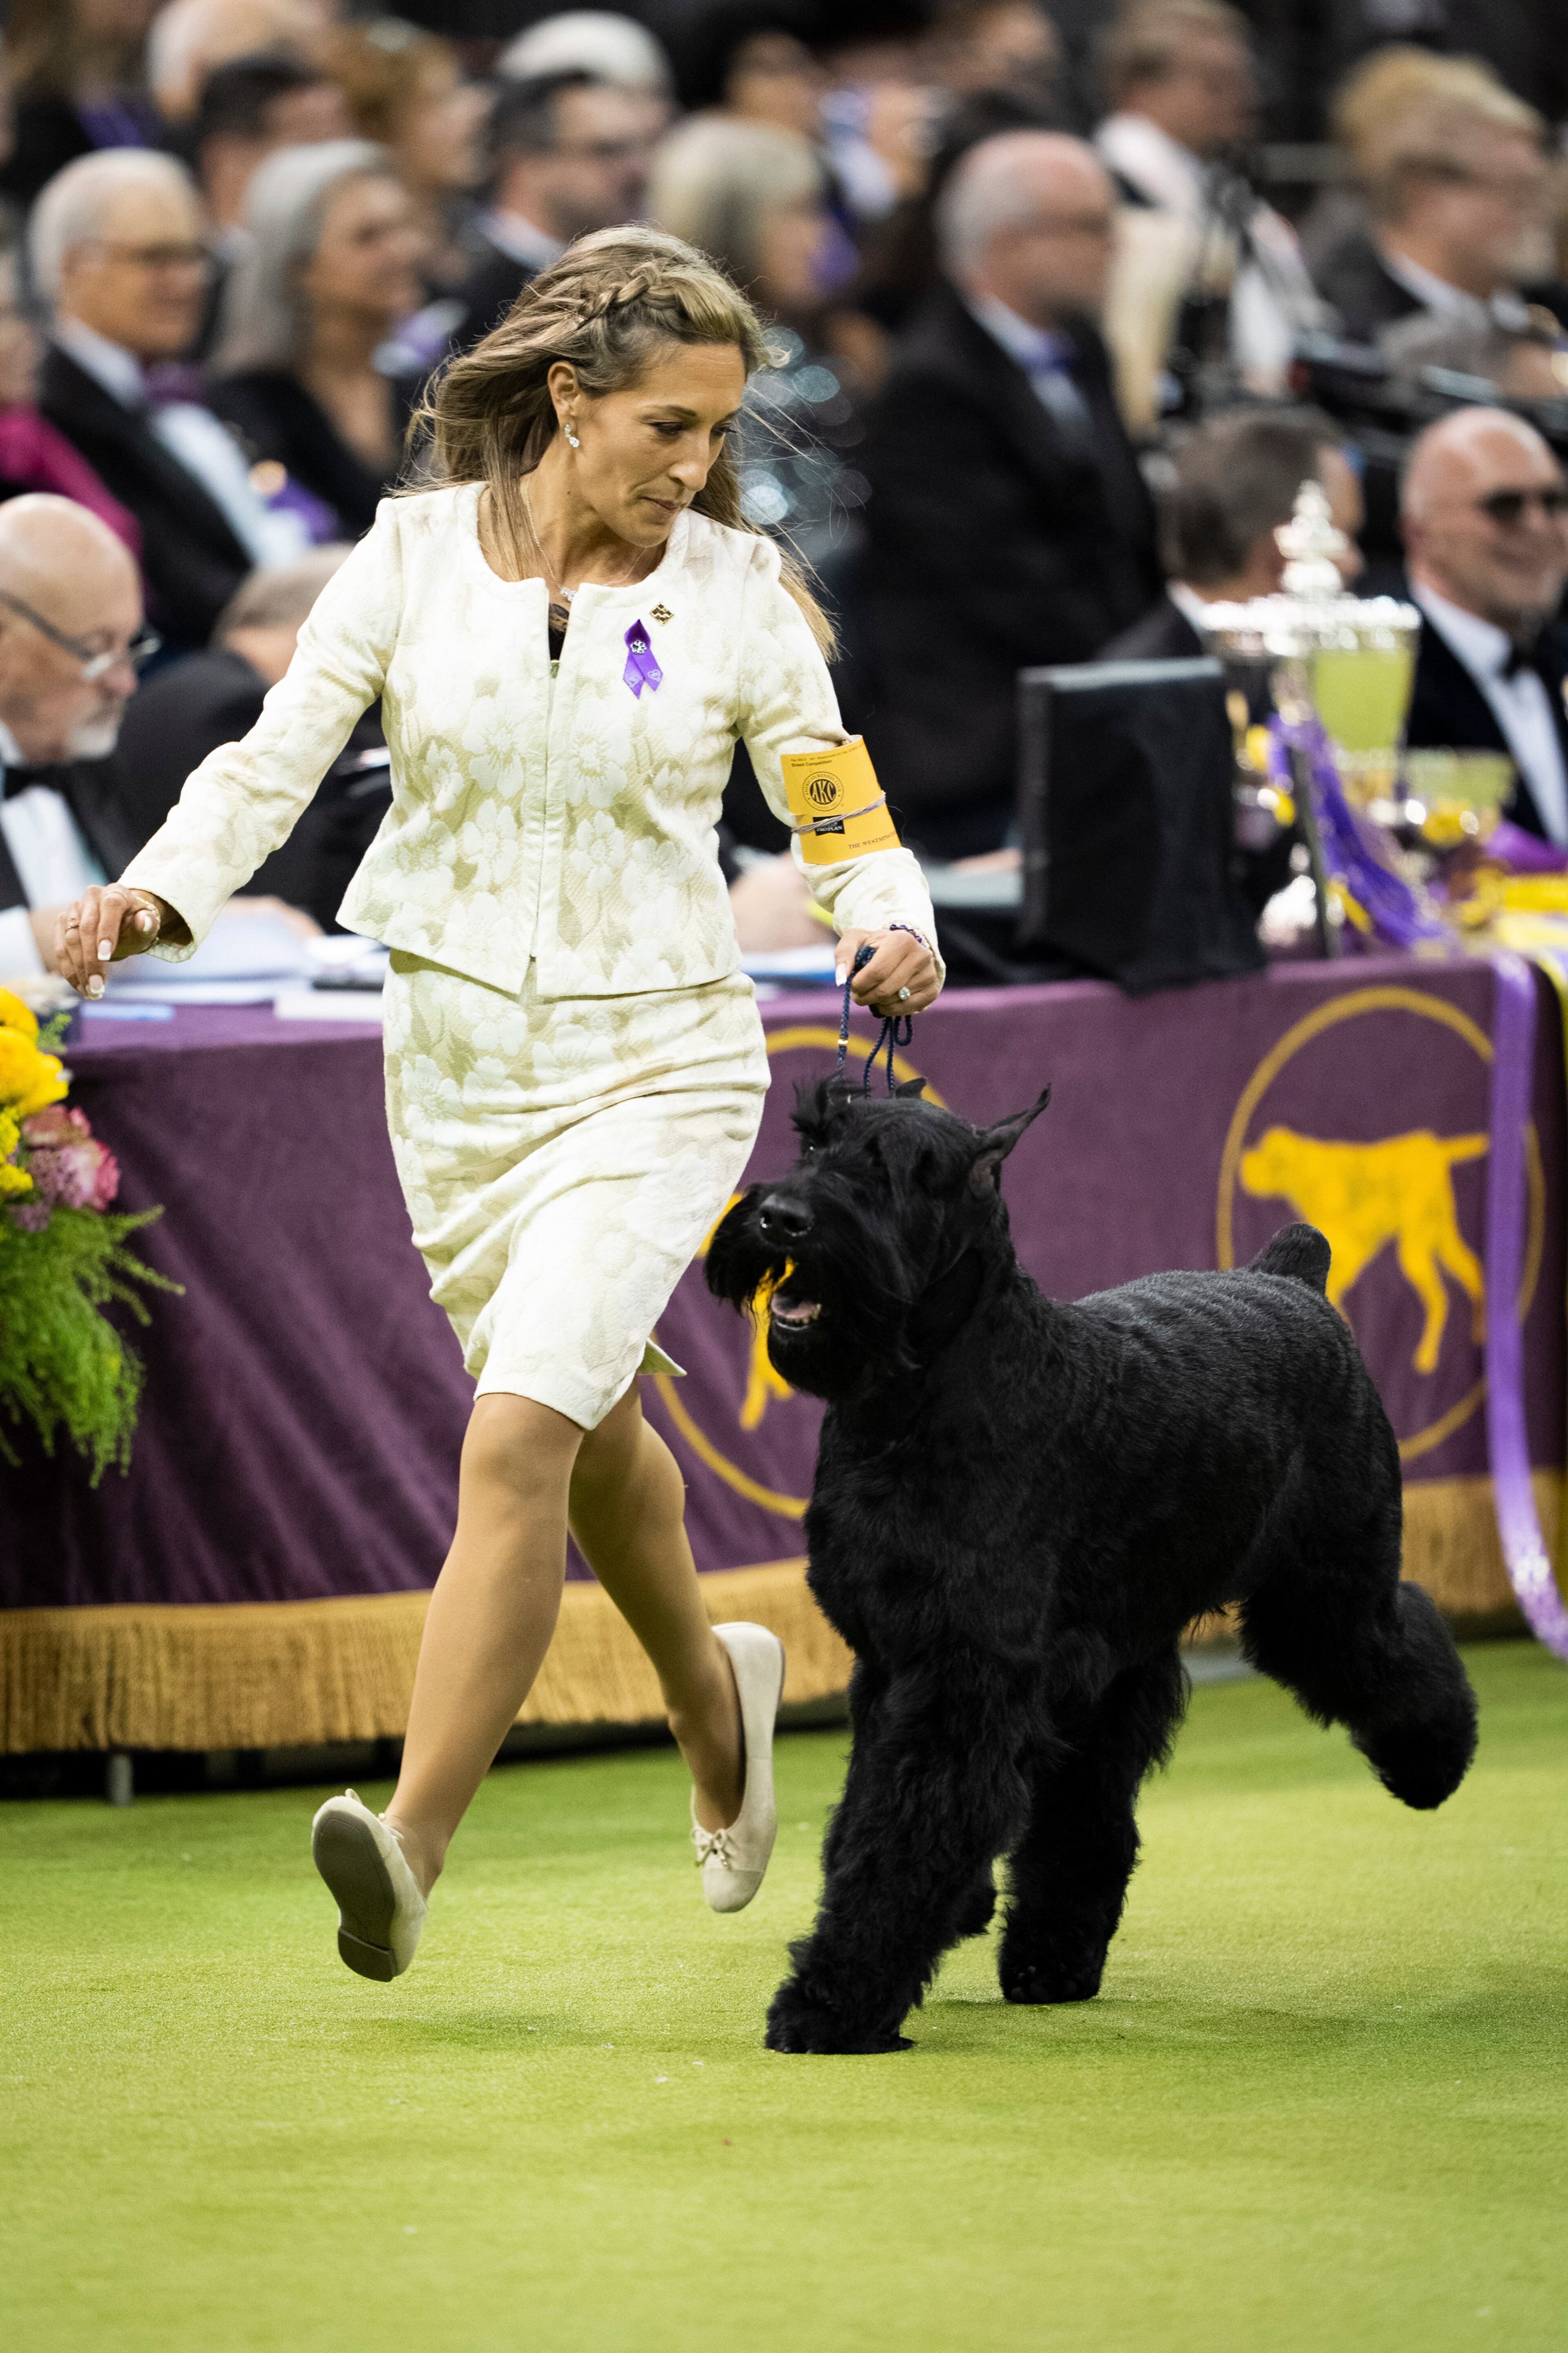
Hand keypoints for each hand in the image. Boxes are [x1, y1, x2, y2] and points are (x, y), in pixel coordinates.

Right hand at [55, 884, 167, 998]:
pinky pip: (60, 948)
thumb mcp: (146, 924)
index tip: (106, 957)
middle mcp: (90, 897)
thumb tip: (145, 922)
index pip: (109, 909)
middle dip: (90, 961)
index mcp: (114, 893)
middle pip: (86, 929)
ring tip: (91, 992)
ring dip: (78, 970)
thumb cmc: (135, 924)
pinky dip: (69, 970)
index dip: (106, 932)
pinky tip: (80, 987)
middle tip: (98, 987)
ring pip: (70, 941)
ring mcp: (73, 909)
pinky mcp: (62, 923)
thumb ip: (148, 923)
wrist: (120, 919)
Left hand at [836, 926, 941, 1017]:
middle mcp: (921, 956)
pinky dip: (891, 1009)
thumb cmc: (873, 946)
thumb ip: (844, 956)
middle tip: (858, 995)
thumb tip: (841, 979)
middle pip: (886, 989)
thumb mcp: (855, 941)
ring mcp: (929, 974)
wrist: (899, 950)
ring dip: (877, 1003)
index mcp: (901, 940)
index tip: (852, 986)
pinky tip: (885, 1000)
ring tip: (872, 993)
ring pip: (895, 1001)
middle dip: (866, 997)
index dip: (859, 984)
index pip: (877, 972)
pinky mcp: (932, 991)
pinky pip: (908, 1009)